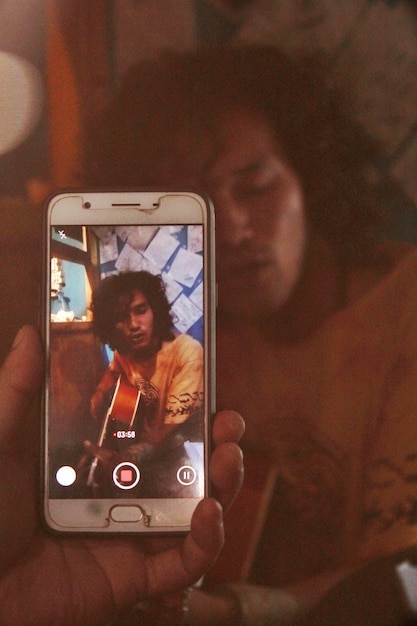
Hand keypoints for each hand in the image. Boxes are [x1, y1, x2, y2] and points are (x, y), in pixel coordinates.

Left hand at [0, 326, 243, 624]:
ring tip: (227, 458)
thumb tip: (30, 334)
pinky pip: (183, 563)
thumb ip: (17, 391)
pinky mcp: (134, 576)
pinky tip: (208, 512)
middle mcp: (120, 494)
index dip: (180, 407)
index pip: (149, 429)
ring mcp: (130, 535)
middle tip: (229, 423)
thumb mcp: (2, 444)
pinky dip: (206, 542)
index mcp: (94, 460)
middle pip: (183, 468)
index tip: (203, 383)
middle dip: (215, 443)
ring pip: (195, 511)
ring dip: (222, 484)